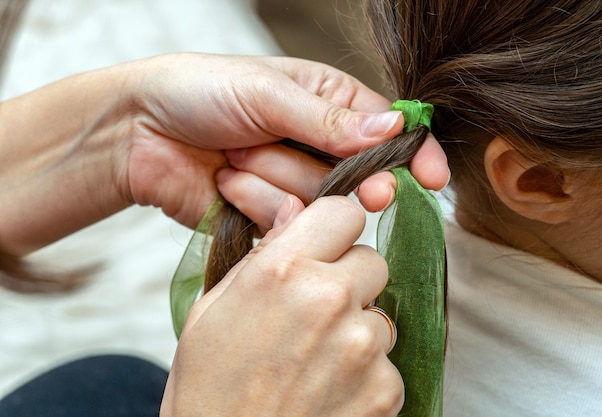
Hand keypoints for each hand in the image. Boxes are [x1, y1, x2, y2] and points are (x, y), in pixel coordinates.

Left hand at [121, 53, 407, 227]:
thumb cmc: (199, 92)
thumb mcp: (267, 94)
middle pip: (359, 175)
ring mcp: (291, 182)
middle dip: (352, 182)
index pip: (386, 128)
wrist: (137, 132)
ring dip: (274, 179)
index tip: (433, 178)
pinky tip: (226, 182)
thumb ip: (331, 120)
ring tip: (234, 154)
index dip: (412, 153)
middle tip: (366, 191)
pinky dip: (255, 203)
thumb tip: (393, 128)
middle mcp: (315, 145)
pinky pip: (284, 224)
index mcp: (326, 102)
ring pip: (318, 202)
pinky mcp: (266, 215)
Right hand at [161, 196, 403, 416]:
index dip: (336, 229)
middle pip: (373, 260)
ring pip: (381, 314)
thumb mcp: (213, 310)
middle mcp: (329, 299)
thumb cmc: (209, 390)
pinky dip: (366, 376)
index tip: (327, 248)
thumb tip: (294, 208)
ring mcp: (361, 347)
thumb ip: (262, 253)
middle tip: (315, 313)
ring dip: (357, 330)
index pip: (345, 213)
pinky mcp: (384, 390)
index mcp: (282, 271)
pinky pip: (388, 363)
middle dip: (349, 280)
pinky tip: (328, 392)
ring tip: (315, 362)